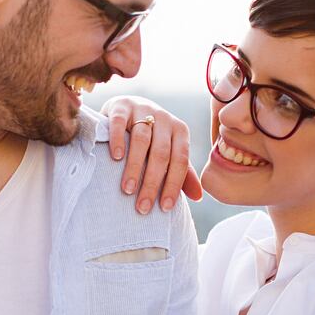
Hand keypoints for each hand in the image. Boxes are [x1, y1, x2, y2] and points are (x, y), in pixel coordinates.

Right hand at [106, 96, 202, 215]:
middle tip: (143, 206)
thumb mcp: (169, 152)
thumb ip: (182, 172)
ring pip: (141, 140)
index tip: (165, 208)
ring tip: (128, 189)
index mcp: (180, 130)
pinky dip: (118, 140)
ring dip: (135, 167)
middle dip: (152, 183)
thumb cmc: (151, 137)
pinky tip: (116, 158)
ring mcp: (143, 109)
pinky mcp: (121, 106)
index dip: (174, 184)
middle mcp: (164, 118)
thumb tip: (198, 197)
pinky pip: (119, 123)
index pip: (180, 160)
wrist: (128, 107)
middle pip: (161, 153)